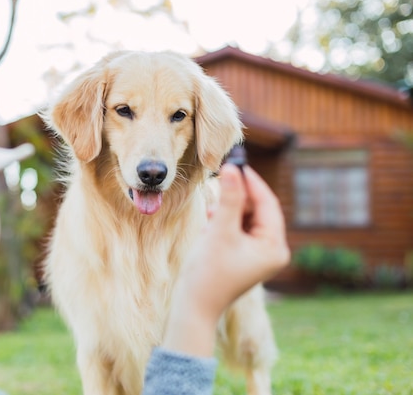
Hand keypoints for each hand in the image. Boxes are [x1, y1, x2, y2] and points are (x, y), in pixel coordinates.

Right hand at [162, 164, 289, 355]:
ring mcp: (257, 254)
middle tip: (220, 179)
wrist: (193, 307)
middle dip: (238, 197)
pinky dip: (224, 221)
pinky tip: (210, 223)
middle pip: (258, 210)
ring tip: (211, 213)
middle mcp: (271, 250)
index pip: (268, 203)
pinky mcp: (243, 256)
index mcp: (275, 247)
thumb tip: (233, 167)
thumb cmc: (208, 273)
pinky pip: (237, 229)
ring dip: (228, 209)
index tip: (235, 163)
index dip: (251, 182)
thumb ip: (228, 198)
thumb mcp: (220, 230)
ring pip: (245, 218)